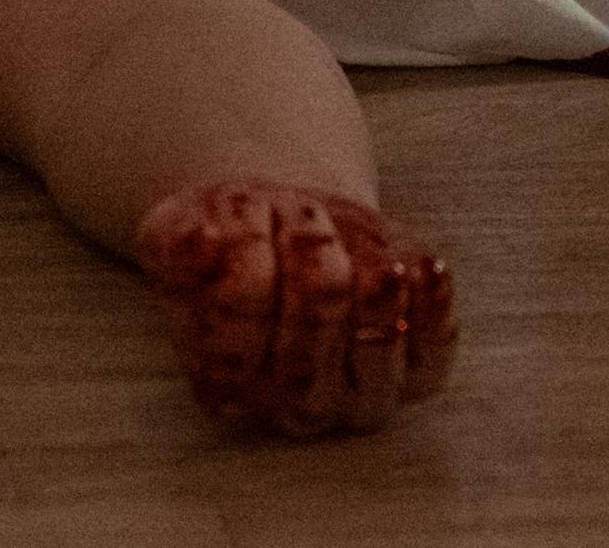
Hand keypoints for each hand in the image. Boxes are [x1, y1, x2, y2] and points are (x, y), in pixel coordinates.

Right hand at [132, 177, 456, 437]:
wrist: (294, 241)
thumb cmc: (236, 241)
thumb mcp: (185, 229)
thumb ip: (177, 239)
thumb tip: (196, 242)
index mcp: (221, 379)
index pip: (240, 315)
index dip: (249, 248)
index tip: (252, 204)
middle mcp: (289, 404)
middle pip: (312, 331)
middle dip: (310, 252)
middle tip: (301, 209)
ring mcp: (356, 396)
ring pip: (374, 343)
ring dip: (368, 275)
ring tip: (349, 232)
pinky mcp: (413, 376)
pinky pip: (431, 352)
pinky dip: (431, 304)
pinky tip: (420, 264)